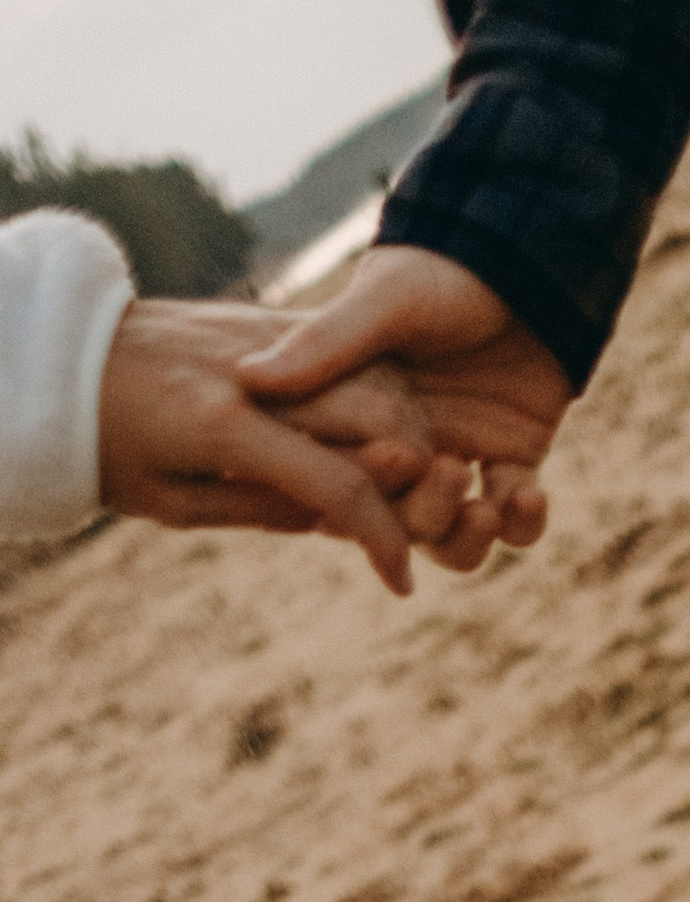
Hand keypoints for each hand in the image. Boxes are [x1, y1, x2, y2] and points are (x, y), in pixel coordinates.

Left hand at [96, 301, 451, 592]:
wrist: (62, 352)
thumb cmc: (109, 446)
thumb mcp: (177, 505)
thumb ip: (265, 512)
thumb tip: (343, 522)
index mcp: (224, 427)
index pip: (338, 485)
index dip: (383, 539)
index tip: (401, 582)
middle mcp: (256, 373)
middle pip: (383, 421)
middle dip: (414, 478)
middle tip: (404, 519)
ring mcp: (266, 336)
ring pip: (379, 382)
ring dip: (403, 436)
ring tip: (383, 482)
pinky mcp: (267, 319)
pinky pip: (350, 357)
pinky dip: (376, 402)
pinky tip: (361, 440)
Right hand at [241, 250, 571, 572]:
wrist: (530, 258)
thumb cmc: (448, 271)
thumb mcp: (384, 301)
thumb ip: (325, 345)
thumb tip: (247, 380)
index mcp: (362, 414)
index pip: (341, 481)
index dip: (346, 507)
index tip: (367, 497)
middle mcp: (406, 445)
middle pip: (399, 522)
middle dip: (422, 519)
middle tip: (449, 475)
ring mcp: (460, 456)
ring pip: (452, 535)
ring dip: (468, 538)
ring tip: (488, 510)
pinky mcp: (515, 460)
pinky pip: (516, 521)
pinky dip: (522, 523)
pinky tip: (528, 494)